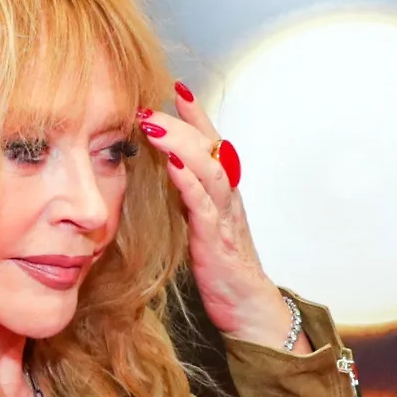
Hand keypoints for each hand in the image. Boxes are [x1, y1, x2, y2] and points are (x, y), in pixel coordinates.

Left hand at [137, 82, 311, 353]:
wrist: (248, 309)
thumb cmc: (222, 266)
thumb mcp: (202, 221)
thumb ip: (189, 194)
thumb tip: (164, 167)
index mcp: (223, 191)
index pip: (210, 143)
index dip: (194, 115)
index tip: (175, 87)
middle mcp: (227, 197)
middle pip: (208, 148)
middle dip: (179, 123)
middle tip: (149, 106)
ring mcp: (225, 218)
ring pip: (208, 170)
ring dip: (180, 144)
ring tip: (155, 126)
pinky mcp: (216, 242)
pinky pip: (204, 207)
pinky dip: (189, 184)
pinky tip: (172, 167)